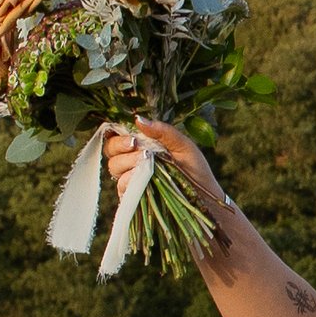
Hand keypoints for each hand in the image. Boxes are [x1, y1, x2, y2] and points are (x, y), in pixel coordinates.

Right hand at [106, 114, 226, 216]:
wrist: (205, 197)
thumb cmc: (195, 169)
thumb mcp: (182, 145)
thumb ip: (162, 131)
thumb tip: (138, 119)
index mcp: (142, 145)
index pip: (117, 135)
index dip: (117, 134)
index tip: (132, 136)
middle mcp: (132, 160)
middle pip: (110, 150)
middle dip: (120, 145)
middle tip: (135, 145)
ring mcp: (131, 178)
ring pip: (114, 166)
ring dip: (127, 161)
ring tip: (147, 161)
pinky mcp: (132, 195)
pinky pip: (122, 186)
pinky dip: (130, 180)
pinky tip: (143, 177)